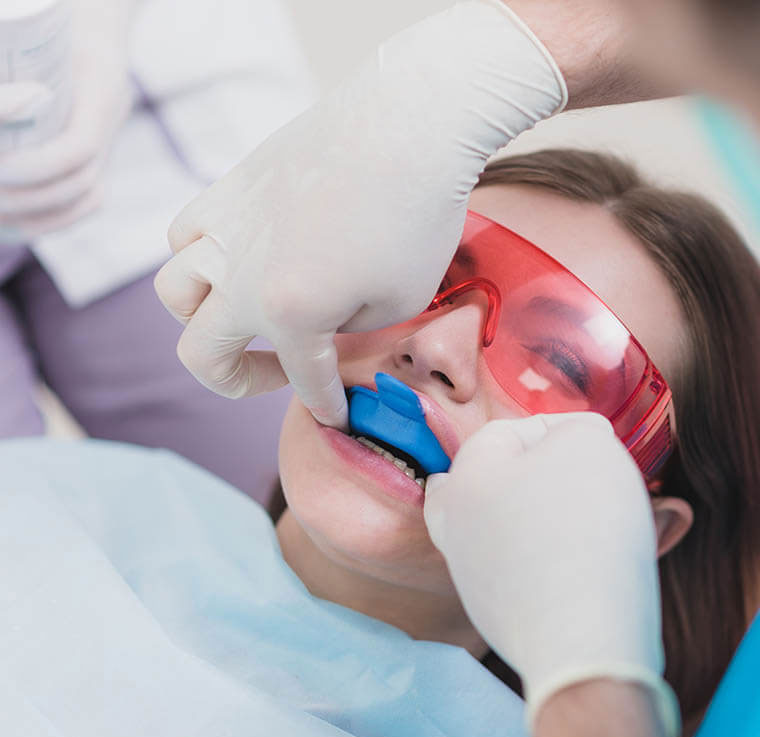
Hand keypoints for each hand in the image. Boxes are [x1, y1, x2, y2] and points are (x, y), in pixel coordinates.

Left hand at [0, 0, 134, 238]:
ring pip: (86, 197)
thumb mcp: (33, 31)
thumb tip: (23, 100)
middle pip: (80, 183)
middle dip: (28, 200)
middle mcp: (111, 119)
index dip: (36, 168)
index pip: (79, 149)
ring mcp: (108, 138)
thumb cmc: (48, 16)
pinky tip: (13, 225)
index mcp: (101, 90)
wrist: (88, 15)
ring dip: (37, 217)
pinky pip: (86, 200)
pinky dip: (53, 219)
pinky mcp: (96, 152)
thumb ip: (12, 82)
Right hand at [154, 1, 566, 427]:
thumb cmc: (417, 218)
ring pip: (174, 289)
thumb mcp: (401, 301)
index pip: (302, 380)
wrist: (407, 126)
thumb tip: (328, 331)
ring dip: (203, 317)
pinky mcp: (230, 187)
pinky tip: (238, 259)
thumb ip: (351, 331)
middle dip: (236, 380)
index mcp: (287, 314)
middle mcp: (240, 276)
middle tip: (275, 375)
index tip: (340, 417)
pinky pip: (186, 233)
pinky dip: (199, 257)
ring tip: (245, 316)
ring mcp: (226, 227)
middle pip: (200, 351)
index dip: (326, 405)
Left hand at [424, 413, 680, 736]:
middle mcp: (457, 529)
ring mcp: (475, 580)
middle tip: (580, 482)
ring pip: (509, 532)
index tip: (605, 444)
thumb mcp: (590, 444)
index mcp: (465, 478)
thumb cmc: (584, 530)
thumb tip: (575, 440)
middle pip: (490, 485)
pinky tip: (593, 569)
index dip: (564, 429)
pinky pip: (529, 575)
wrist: (584, 640)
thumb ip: (577, 430)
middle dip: (536, 477)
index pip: (511, 431)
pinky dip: (555, 565)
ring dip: (548, 522)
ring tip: (600, 526)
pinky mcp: (502, 621)